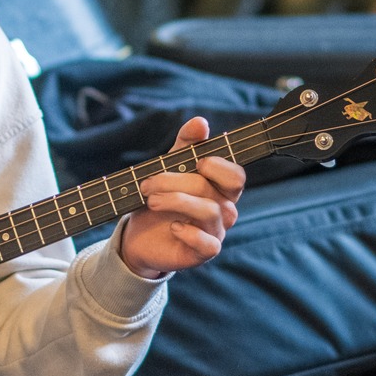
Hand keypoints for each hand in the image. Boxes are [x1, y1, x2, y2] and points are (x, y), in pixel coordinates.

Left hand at [118, 117, 246, 278]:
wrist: (139, 235)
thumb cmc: (160, 198)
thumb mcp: (169, 167)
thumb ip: (186, 145)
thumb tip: (201, 122)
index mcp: (220, 187)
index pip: (236, 176)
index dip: (219, 167)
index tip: (194, 162)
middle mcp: (223, 209)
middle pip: (216, 190)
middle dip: (178, 182)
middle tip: (149, 184)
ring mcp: (216, 232)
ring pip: (211, 212)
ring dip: (176, 202)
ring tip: (151, 201)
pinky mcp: (204, 253)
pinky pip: (209, 244)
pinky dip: (189, 232)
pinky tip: (172, 226)